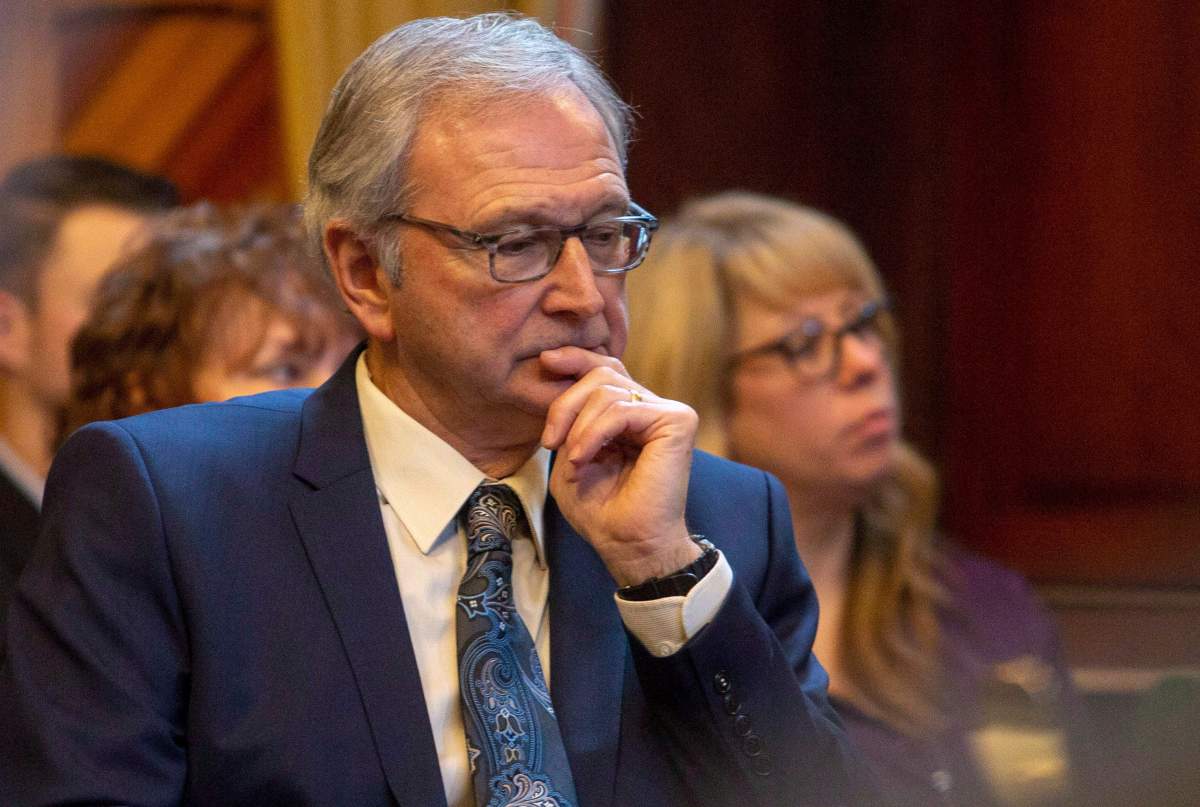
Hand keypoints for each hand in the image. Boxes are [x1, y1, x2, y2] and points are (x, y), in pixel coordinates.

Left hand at [539, 347, 700, 586]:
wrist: (630, 546)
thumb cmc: (601, 511)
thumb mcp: (571, 455)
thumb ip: (569, 419)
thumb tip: (558, 374)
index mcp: (630, 413)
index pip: (606, 369)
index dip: (576, 359)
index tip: (546, 362)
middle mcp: (651, 408)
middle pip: (602, 373)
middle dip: (566, 402)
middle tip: (550, 440)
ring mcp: (667, 413)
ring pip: (607, 390)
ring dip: (578, 427)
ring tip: (573, 462)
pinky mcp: (677, 422)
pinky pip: (620, 410)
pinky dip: (593, 434)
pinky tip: (583, 459)